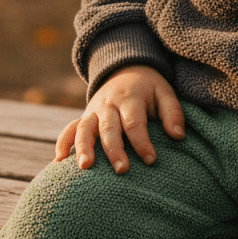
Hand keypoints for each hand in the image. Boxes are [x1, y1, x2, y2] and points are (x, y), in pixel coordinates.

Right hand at [54, 65, 184, 173]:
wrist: (126, 68)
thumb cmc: (149, 88)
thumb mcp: (165, 92)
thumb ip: (173, 112)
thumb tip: (178, 136)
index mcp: (130, 98)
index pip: (135, 122)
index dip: (142, 142)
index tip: (151, 160)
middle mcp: (108, 104)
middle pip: (109, 128)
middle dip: (114, 149)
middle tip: (122, 170)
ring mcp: (93, 110)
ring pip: (84, 128)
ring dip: (83, 147)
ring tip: (86, 167)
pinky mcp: (84, 117)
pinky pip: (69, 128)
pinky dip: (62, 143)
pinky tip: (59, 162)